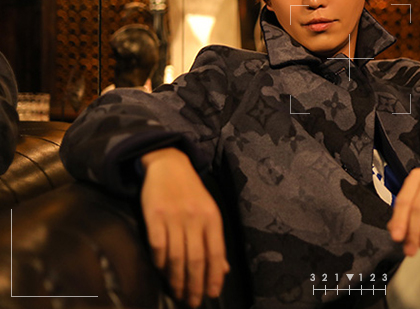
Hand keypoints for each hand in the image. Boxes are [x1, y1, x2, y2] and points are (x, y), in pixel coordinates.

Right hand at [141, 148, 228, 307]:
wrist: (170, 165)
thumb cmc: (192, 194)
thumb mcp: (209, 213)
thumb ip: (215, 241)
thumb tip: (222, 270)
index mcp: (212, 218)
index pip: (216, 253)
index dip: (214, 276)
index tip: (211, 294)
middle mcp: (195, 218)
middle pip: (196, 259)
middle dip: (195, 284)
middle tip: (192, 301)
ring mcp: (174, 216)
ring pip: (176, 256)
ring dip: (176, 278)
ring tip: (177, 292)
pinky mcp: (155, 215)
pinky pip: (157, 244)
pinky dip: (159, 262)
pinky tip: (161, 271)